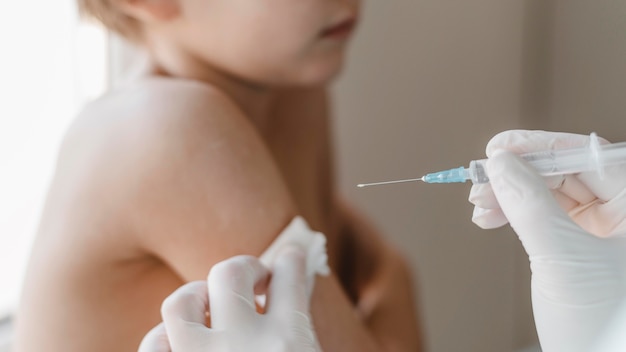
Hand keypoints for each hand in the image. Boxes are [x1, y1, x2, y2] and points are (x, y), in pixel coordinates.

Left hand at [138, 246, 321, 351]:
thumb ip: (301, 329)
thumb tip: (295, 284)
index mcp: (289, 342)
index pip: (289, 275)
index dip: (291, 260)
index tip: (290, 257)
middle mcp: (242, 346)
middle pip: (230, 273)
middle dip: (245, 268)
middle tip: (256, 281)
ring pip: (181, 301)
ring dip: (197, 297)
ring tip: (211, 307)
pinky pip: (153, 344)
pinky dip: (167, 338)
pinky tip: (184, 341)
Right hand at [469, 130, 625, 351]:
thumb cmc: (603, 322)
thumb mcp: (564, 258)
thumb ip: (531, 205)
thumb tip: (501, 163)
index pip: (586, 156)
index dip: (540, 146)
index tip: (500, 147)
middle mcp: (618, 212)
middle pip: (561, 172)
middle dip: (516, 175)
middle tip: (480, 179)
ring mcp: (595, 229)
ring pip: (544, 192)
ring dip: (506, 194)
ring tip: (478, 203)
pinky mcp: (571, 246)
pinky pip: (537, 215)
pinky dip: (509, 213)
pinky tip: (487, 217)